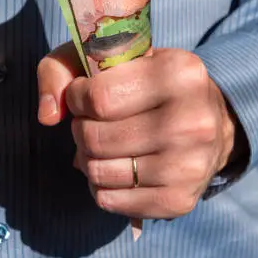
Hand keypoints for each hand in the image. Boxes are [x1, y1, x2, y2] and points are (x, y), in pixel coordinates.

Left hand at [37, 44, 242, 218]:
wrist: (208, 121)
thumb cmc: (145, 82)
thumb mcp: (105, 56)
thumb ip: (61, 69)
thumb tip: (48, 115)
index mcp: (179, 73)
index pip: (99, 98)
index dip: (76, 99)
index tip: (83, 96)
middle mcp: (193, 121)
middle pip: (95, 138)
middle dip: (80, 129)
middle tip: (92, 122)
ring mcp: (190, 165)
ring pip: (98, 172)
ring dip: (86, 159)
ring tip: (102, 145)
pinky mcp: (180, 200)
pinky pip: (109, 200)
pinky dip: (99, 186)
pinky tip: (114, 168)